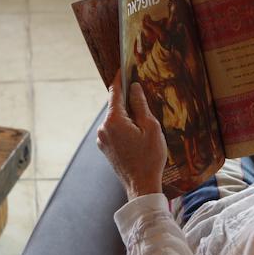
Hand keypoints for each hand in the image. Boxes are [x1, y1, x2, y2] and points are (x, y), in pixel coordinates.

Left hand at [97, 79, 167, 198]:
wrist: (141, 186)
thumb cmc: (150, 158)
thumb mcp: (151, 128)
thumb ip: (140, 105)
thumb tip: (134, 87)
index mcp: (114, 121)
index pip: (115, 93)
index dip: (120, 79)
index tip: (124, 68)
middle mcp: (103, 128)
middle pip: (115, 106)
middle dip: (126, 99)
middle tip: (140, 91)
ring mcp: (102, 139)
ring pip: (114, 118)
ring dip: (126, 114)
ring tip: (142, 116)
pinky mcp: (105, 148)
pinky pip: (113, 129)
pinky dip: (123, 126)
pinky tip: (137, 131)